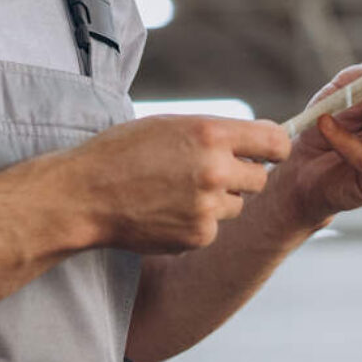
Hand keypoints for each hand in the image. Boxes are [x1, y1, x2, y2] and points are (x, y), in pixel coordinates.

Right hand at [56, 115, 292, 253]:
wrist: (85, 194)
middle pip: (260, 178)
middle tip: (210, 174)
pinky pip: (213, 229)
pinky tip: (166, 213)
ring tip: (177, 192)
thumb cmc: (122, 152)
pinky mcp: (198, 236)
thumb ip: (214, 133)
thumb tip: (254, 142)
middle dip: (242, 177)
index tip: (267, 153)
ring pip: (236, 206)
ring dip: (217, 201)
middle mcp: (216, 170)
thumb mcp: (170, 125)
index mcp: (210, 134)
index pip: (275, 142)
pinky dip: (196, 223)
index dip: (274, 148)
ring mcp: (208, 207)